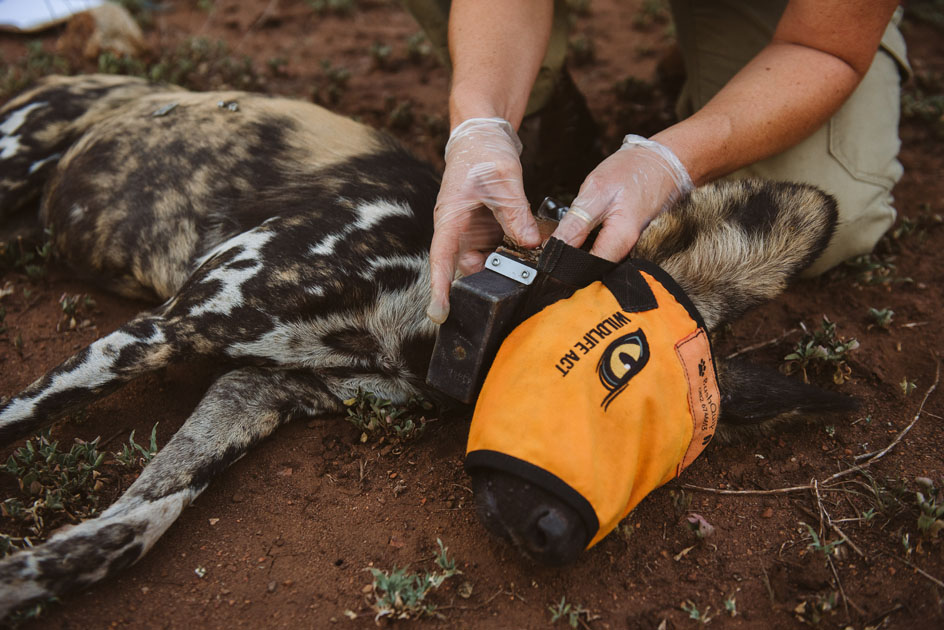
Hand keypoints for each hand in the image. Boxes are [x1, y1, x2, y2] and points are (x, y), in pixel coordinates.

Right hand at [427, 118, 540, 323]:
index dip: (439, 289)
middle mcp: (457, 230)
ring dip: (504, 268)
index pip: (441, 259)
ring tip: (528, 269)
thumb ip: (515, 212)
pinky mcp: (487, 229)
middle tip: (510, 291)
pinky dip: (513, 254)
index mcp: (450, 218)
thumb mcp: (503, 179)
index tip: (439, 314)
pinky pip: (498, 249)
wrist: (484, 134)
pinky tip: (532, 255)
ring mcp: (472, 231)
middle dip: (485, 282)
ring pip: (485, 261)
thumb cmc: (482, 152)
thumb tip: (529, 242)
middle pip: (465, 267)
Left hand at [551, 135, 692, 260]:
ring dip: (579, 253)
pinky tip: (581, 234)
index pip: (585, 269)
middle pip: (592, 269)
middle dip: (570, 262)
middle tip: (552, 248)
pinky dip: (590, 244)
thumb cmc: (634, 171)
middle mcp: (628, 250)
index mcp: (621, 239)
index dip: (563, 267)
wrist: (664, 162)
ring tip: (565, 238)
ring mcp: (630, 247)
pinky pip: (605, 250)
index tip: (547, 258)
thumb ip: (576, 223)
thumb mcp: (596, 191)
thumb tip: (554, 247)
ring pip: (598, 260)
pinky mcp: (629, 241)